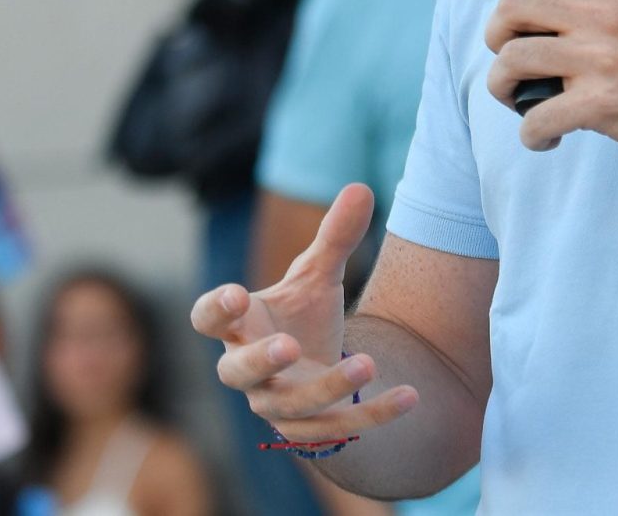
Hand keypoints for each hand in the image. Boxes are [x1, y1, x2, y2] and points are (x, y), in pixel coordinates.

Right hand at [191, 184, 418, 444]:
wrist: (314, 368)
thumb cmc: (301, 315)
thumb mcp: (317, 275)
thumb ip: (334, 237)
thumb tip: (360, 187)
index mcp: (238, 326)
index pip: (207, 318)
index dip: (216, 308)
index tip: (236, 293)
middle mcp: (247, 369)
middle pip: (238, 372)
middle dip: (260, 361)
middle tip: (287, 345)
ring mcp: (274, 404)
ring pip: (291, 407)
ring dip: (327, 389)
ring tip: (367, 362)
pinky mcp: (307, 430)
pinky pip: (337, 431)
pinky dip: (373, 415)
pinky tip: (411, 395)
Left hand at [484, 0, 617, 166]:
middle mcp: (602, 15)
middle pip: (511, 7)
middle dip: (496, 36)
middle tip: (511, 56)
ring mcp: (600, 60)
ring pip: (511, 62)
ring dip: (503, 88)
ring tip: (520, 100)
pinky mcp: (602, 105)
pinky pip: (538, 119)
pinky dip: (532, 135)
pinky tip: (547, 138)